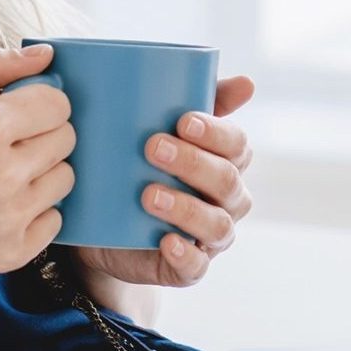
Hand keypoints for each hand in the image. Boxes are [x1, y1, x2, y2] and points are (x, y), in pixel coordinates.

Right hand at [0, 44, 74, 285]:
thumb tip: (44, 55)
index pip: (57, 104)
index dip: (38, 103)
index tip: (17, 112)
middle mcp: (5, 174)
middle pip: (65, 139)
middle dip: (41, 134)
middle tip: (5, 144)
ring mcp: (11, 217)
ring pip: (65, 178)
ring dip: (41, 172)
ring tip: (1, 175)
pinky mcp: (15, 251)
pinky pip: (55, 219)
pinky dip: (35, 211)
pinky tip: (1, 206)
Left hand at [75, 74, 255, 288]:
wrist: (101, 225)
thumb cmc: (138, 165)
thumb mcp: (158, 129)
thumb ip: (195, 100)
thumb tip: (248, 83)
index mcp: (227, 161)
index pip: (237, 145)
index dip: (215, 133)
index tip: (182, 120)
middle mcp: (227, 199)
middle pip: (227, 181)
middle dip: (192, 163)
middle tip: (152, 147)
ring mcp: (210, 237)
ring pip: (217, 224)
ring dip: (185, 208)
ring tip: (148, 194)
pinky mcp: (188, 268)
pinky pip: (197, 267)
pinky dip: (185, 255)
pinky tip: (166, 242)